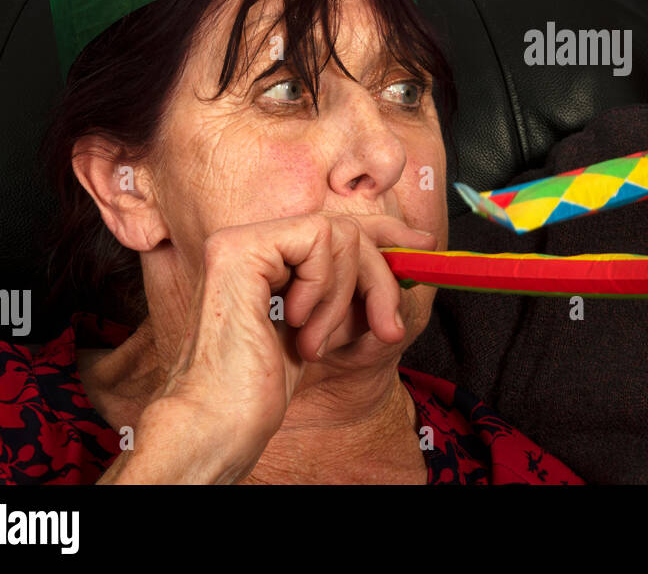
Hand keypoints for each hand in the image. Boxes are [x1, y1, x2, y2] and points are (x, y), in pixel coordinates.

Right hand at [110, 212, 433, 482]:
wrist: (223, 421)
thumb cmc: (264, 384)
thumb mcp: (330, 325)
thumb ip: (358, 287)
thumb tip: (412, 249)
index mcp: (265, 258)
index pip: (336, 226)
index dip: (384, 231)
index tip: (424, 245)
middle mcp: (248, 241)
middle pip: (346, 229)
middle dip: (377, 279)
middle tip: (384, 329)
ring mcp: (239, 240)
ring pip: (339, 232)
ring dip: (344, 295)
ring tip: (314, 340)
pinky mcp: (238, 249)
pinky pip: (318, 239)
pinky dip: (323, 285)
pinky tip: (295, 323)